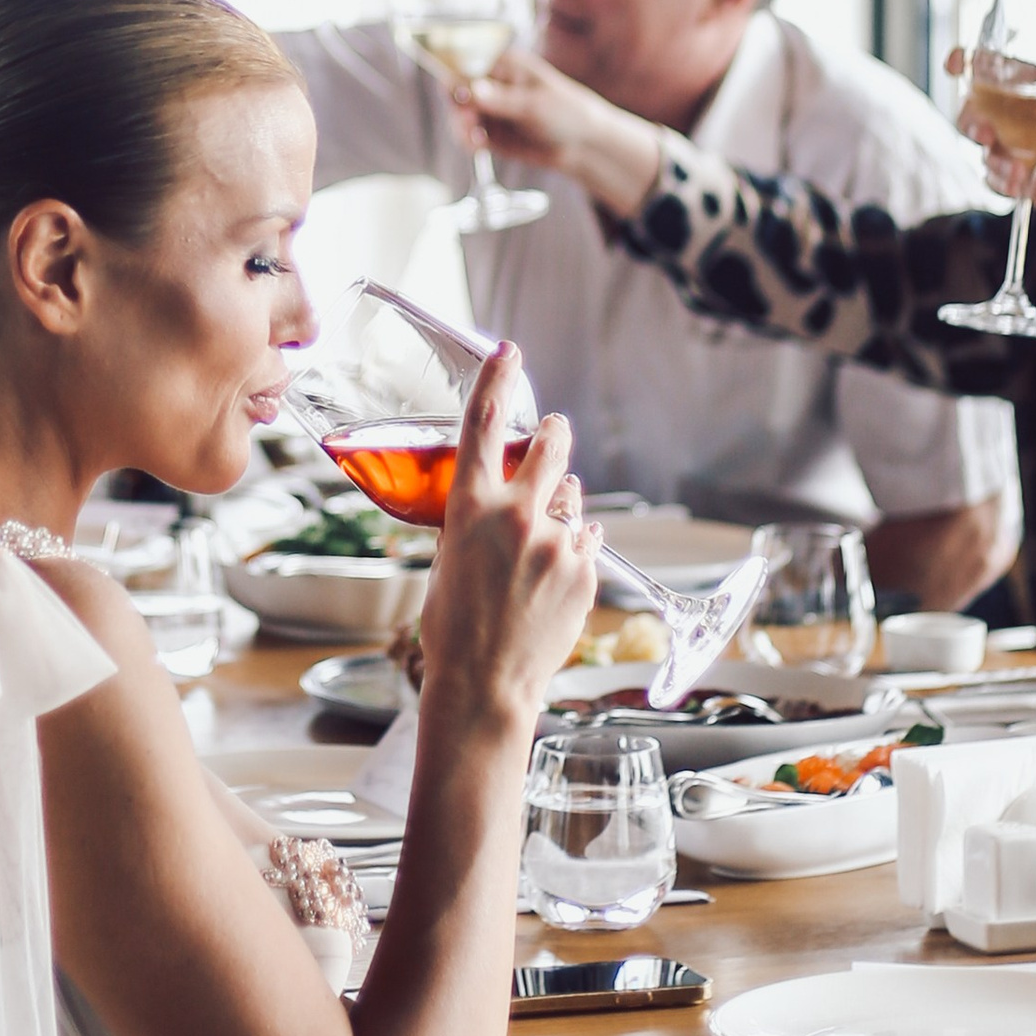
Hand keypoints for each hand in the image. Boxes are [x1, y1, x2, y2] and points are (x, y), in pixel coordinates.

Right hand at [412, 347, 598, 732]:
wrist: (485, 683)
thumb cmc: (453, 628)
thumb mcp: (448, 560)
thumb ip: (473, 520)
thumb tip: (496, 501)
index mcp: (471, 509)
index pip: (482, 424)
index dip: (497, 379)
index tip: (509, 352)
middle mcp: (518, 516)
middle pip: (551, 446)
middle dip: (554, 434)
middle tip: (553, 431)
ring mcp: (558, 543)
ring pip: (572, 500)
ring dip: (560, 510)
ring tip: (536, 551)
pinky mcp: (587, 570)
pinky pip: (586, 542)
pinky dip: (574, 551)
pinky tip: (550, 581)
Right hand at [463, 48, 662, 217]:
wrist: (582, 145)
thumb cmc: (567, 111)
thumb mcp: (535, 104)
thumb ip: (502, 99)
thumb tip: (472, 88)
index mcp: (504, 64)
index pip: (467, 62)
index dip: (456, 77)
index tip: (458, 96)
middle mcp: (492, 84)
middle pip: (458, 91)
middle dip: (459, 108)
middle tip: (468, 123)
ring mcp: (490, 109)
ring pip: (460, 115)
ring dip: (462, 127)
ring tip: (475, 140)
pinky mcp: (491, 132)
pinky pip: (469, 135)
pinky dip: (468, 141)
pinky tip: (478, 146)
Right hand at [951, 58, 1035, 220]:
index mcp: (1030, 84)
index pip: (987, 67)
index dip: (965, 62)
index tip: (956, 63)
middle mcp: (1012, 113)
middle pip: (972, 110)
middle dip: (971, 118)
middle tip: (985, 130)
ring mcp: (1010, 146)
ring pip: (981, 147)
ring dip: (992, 156)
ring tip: (1015, 167)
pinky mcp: (1015, 177)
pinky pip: (997, 179)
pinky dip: (1005, 182)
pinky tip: (1020, 184)